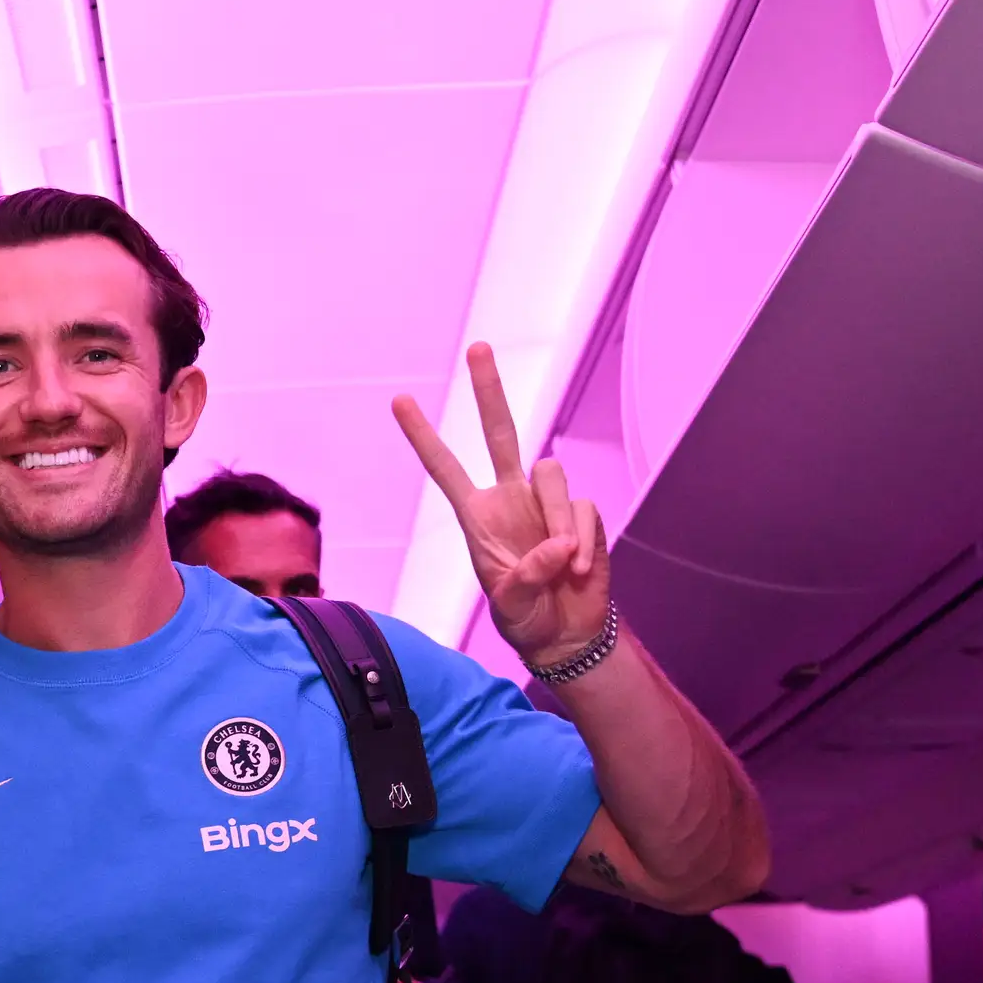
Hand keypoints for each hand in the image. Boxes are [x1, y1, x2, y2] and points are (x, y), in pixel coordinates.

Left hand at [394, 343, 609, 666]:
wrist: (568, 635)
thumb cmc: (528, 619)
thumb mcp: (512, 606)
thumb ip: (526, 576)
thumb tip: (556, 545)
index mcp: (477, 516)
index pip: (445, 468)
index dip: (424, 436)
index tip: (400, 400)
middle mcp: (510, 498)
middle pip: (500, 432)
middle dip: (489, 389)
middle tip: (478, 347)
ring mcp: (547, 503)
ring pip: (551, 472)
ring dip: (555, 515)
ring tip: (562, 563)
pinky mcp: (582, 513)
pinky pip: (583, 508)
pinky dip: (582, 541)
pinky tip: (578, 570)